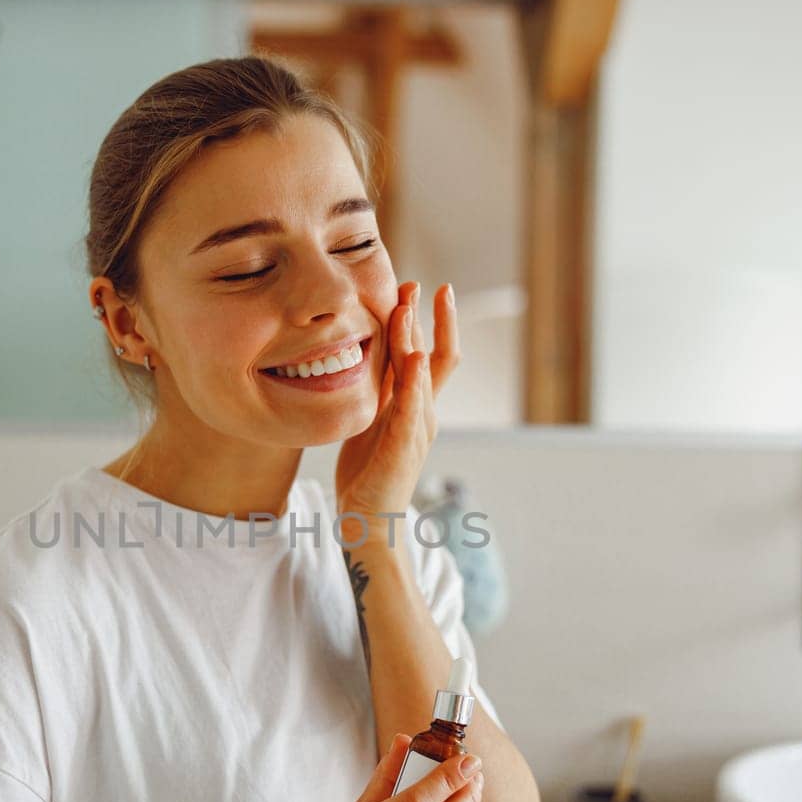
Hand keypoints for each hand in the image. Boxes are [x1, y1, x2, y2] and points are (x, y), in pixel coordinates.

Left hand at [334, 281, 461, 525]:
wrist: (367, 518)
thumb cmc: (369, 470)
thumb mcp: (374, 417)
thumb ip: (383, 388)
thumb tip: (379, 352)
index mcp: (416, 405)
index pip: (429, 353)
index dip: (426, 319)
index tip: (416, 287)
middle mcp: (423, 413)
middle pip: (433, 355)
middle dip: (427, 318)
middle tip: (415, 284)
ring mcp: (416, 430)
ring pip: (421, 374)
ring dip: (414, 337)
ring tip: (406, 307)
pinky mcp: (402, 448)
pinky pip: (410, 409)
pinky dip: (413, 382)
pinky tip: (413, 358)